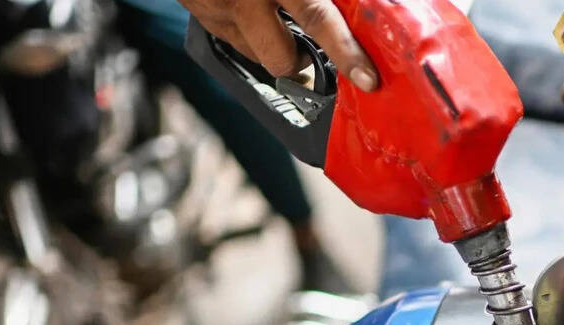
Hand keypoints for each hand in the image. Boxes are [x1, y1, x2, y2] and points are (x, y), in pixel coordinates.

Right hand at [179, 0, 378, 90]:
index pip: (318, 20)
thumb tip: (350, 2)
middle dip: (301, 62)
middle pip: (282, 59)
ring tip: (275, 15)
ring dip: (271, 43)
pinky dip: (246, 27)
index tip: (365, 77)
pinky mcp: (197, 13)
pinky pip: (230, 35)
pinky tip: (250, 6)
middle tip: (312, 50)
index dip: (345, 52)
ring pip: (254, 54)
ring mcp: (213, 9)